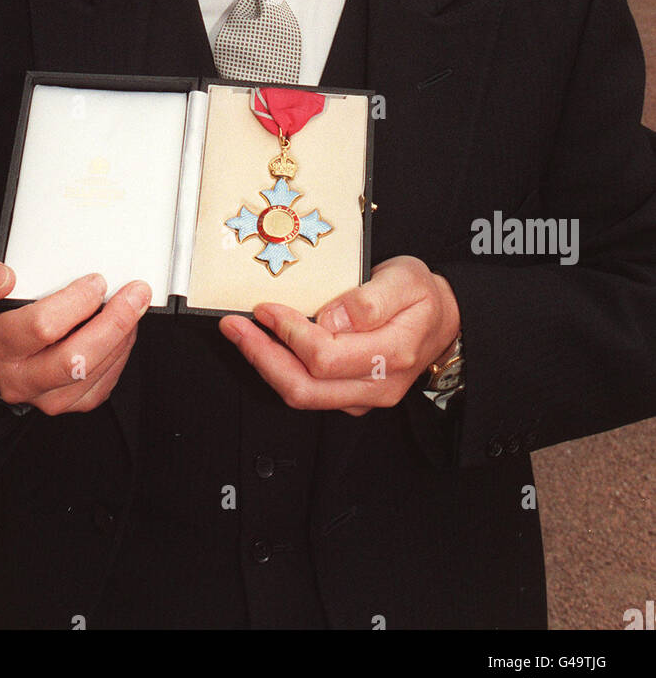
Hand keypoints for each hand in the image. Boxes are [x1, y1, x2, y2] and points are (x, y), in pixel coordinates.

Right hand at [0, 257, 151, 415]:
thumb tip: (2, 278)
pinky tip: (122, 331)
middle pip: (77, 359)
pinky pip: (106, 382)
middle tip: (135, 293)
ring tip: (132, 306)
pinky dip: (121, 353)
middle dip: (115, 322)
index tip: (96, 281)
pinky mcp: (71, 403)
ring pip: (96, 372)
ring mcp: (48, 397)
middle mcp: (22, 378)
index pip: (42, 327)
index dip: (77, 302)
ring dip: (123, 336)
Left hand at [219, 255, 459, 415]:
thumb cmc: (422, 297)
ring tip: (241, 336)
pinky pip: (308, 392)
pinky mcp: (351, 397)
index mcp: (391, 354)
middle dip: (261, 356)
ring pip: (303, 395)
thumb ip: (370, 300)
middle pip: (305, 387)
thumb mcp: (405, 280)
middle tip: (234, 327)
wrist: (442, 321)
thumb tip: (331, 318)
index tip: (265, 308)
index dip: (289, 332)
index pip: (326, 356)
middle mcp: (377, 384)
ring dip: (265, 365)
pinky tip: (266, 347)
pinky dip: (280, 370)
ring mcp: (363, 396)